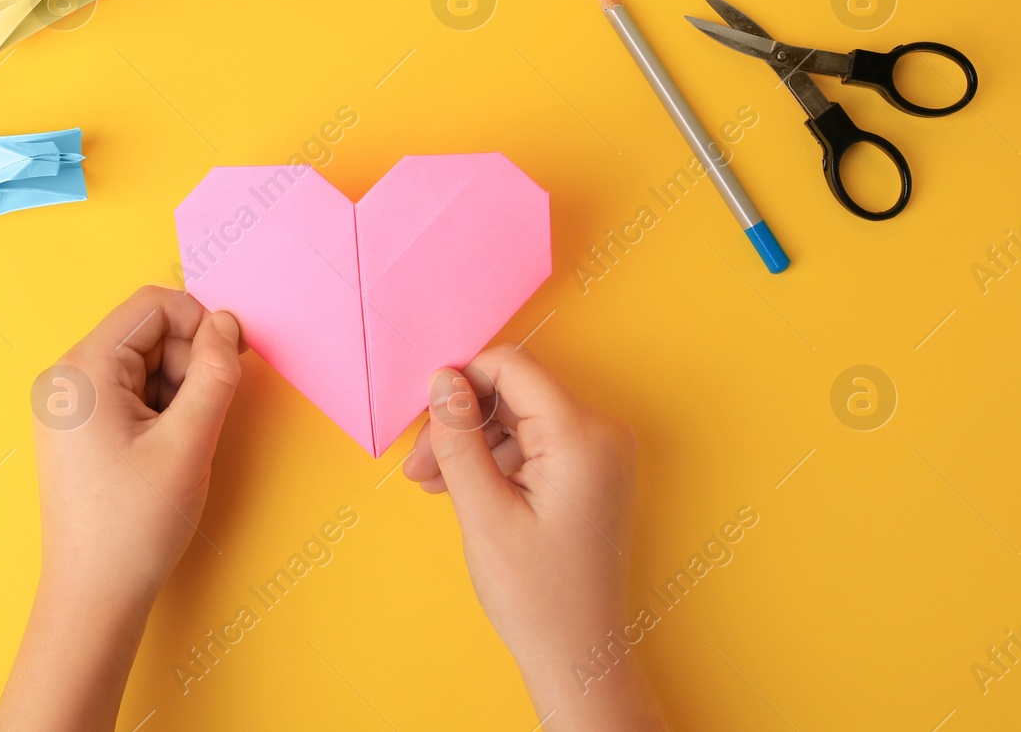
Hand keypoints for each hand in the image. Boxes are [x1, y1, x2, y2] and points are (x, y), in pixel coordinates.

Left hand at [0, 286, 243, 731]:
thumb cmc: (134, 524)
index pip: (153, 306)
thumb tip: (227, 322)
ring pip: (144, 363)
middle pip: (148, 332)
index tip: (229, 367)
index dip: (200, 326)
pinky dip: (161, 409)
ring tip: (181, 444)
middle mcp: (67, 377)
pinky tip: (165, 452)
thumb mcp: (190, 442)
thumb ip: (214, 372)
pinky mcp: (79, 428)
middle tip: (201, 420)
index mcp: (83, 370)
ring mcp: (69, 404)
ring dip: (178, 390)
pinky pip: (131, 391)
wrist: (94, 595)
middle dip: (188, 364)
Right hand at [404, 346, 664, 730]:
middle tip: (420, 467)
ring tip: (436, 486)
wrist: (579, 653)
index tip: (428, 423)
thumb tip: (443, 380)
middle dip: (462, 422)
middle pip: (513, 392)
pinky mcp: (590, 469)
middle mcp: (600, 433)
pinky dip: (494, 459)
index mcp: (582, 437)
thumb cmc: (538, 595)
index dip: (462, 384)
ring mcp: (599, 452)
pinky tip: (463, 490)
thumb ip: (459, 439)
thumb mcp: (484, 513)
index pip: (512, 366)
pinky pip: (532, 440)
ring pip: (517, 416)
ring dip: (472, 444)